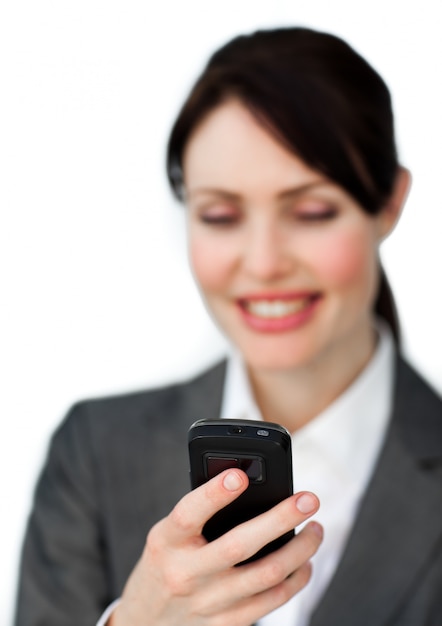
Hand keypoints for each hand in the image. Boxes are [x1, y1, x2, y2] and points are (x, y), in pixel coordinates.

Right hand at [110, 469, 321, 625]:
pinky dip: (294, 579)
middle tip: (309, 499)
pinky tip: (304, 562)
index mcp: (165, 541)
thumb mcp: (167, 535)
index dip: (214, 494)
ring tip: (316, 528)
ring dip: (300, 549)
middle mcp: (185, 573)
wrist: (145, 624)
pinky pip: (271, 601)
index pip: (189, 513)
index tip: (239, 476)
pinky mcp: (226, 624)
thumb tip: (248, 483)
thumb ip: (199, 514)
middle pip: (239, 545)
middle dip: (280, 519)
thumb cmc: (164, 564)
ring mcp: (207, 603)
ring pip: (266, 575)